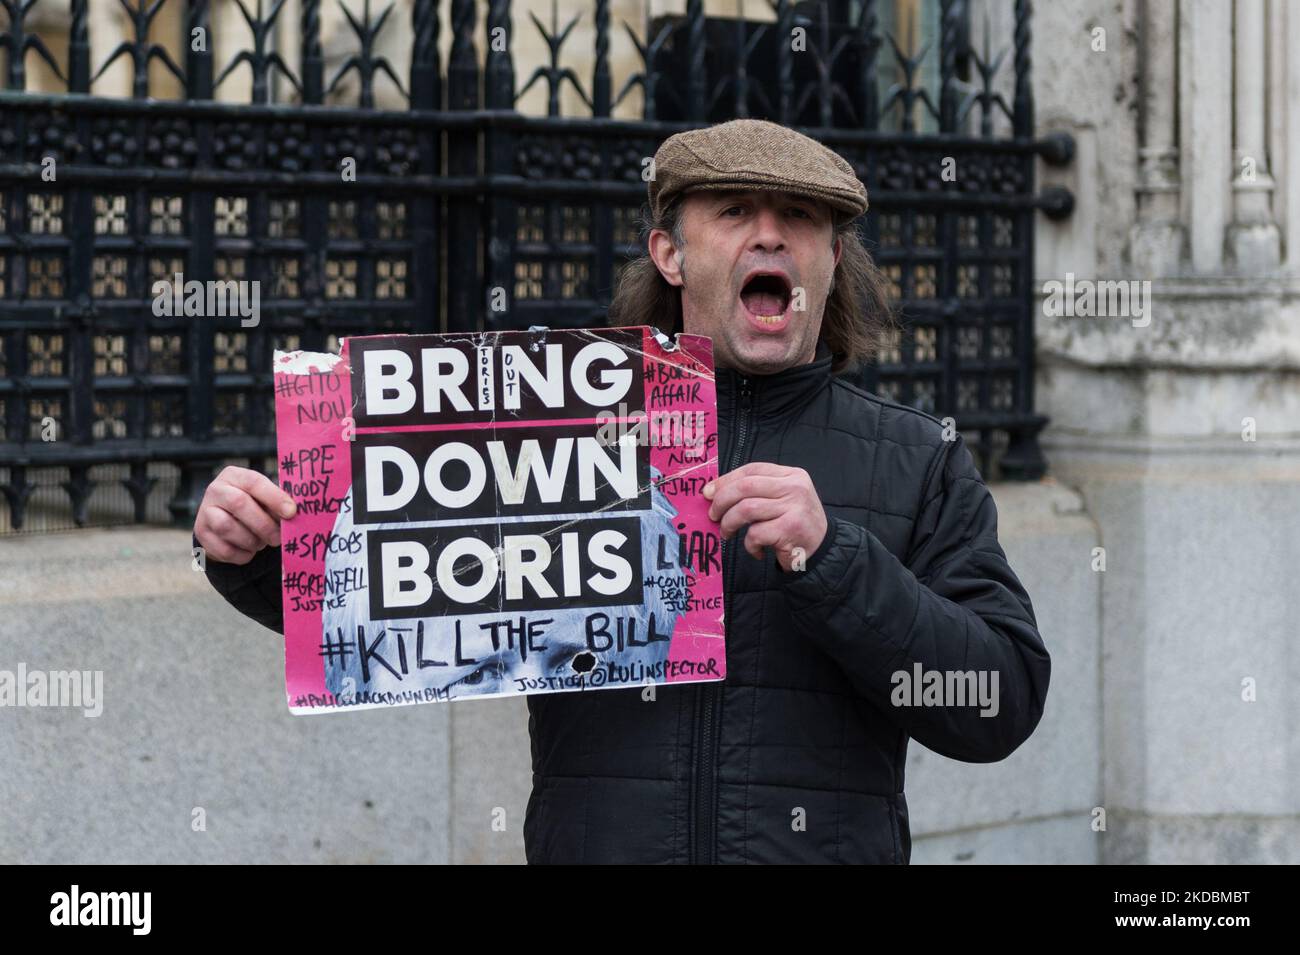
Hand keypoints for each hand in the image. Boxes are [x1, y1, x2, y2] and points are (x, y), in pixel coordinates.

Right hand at [194, 466, 295, 564]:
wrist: (225, 521)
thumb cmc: (253, 505)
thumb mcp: (264, 497)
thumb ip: (278, 501)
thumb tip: (294, 513)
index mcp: (234, 475)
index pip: (253, 481)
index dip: (274, 497)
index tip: (291, 512)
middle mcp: (215, 490)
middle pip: (239, 503)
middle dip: (263, 524)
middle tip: (278, 537)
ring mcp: (204, 512)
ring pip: (228, 527)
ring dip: (252, 540)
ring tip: (263, 542)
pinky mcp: (202, 534)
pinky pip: (224, 549)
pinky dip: (243, 554)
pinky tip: (251, 550)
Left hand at [703, 462, 827, 571]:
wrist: (823, 550)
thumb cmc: (794, 524)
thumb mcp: (781, 499)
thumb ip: (756, 492)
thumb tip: (713, 491)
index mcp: (792, 475)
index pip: (752, 470)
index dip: (726, 480)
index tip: (709, 492)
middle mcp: (795, 487)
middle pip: (746, 486)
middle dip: (722, 501)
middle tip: (713, 515)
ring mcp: (794, 507)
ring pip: (746, 509)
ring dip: (730, 524)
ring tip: (728, 534)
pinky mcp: (790, 529)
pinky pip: (755, 533)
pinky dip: (749, 545)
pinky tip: (757, 550)